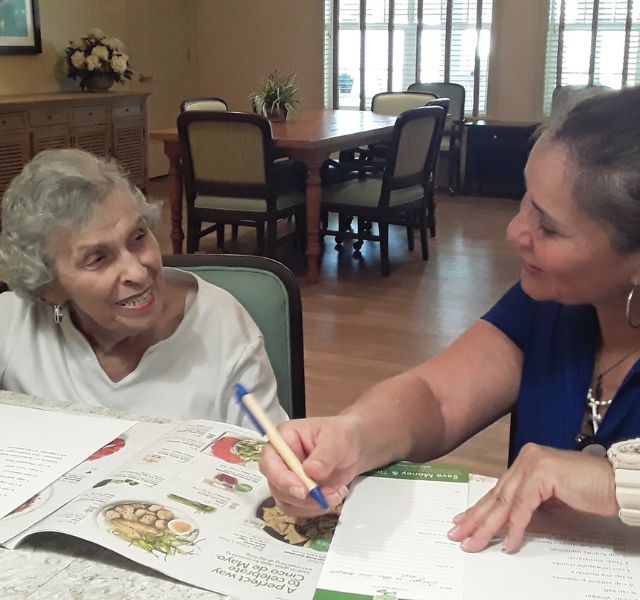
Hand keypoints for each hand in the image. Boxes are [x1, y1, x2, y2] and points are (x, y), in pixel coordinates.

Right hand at [259, 415, 362, 516]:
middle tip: (323, 494)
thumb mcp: (336, 439)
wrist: (352, 448)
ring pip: (287, 502)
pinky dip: (317, 508)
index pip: (270, 461)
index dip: (281, 478)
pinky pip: (299, 509)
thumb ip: (324, 454)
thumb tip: (310, 470)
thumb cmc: (341, 435)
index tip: (302, 490)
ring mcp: (289, 478)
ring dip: (311, 504)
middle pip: (276, 486)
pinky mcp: (299, 493)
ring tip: (334, 493)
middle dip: (301, 496)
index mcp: (284, 439)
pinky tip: (333, 496)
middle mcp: (281, 460)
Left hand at [448, 443, 617, 552]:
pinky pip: (523, 507)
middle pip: (496, 495)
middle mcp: (526, 459)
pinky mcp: (542, 474)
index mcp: (526, 461)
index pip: (498, 489)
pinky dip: (515, 527)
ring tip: (474, 543)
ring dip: (488, 526)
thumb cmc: (589, 491)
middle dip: (476, 518)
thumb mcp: (551, 498)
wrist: (615, 484)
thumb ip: (529, 502)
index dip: (480, 508)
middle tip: (458, 534)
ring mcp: (533, 464)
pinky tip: (509, 543)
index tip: (463, 521)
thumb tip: (508, 521)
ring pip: (504, 502)